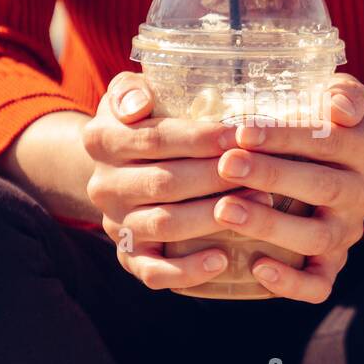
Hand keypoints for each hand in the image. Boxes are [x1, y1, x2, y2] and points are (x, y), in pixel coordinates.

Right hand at [82, 72, 257, 290]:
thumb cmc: (143, 123)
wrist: (117, 169)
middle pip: (165, 182)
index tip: (240, 135)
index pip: (155, 138)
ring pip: (164, 225)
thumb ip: (132, 90)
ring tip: (258, 205)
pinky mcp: (129, 257)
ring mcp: (116, 224)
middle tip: (261, 171)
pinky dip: (188, 270)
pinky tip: (222, 260)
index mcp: (102, 139)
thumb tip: (138, 105)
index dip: (200, 138)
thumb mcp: (129, 94)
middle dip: (217, 177)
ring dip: (213, 217)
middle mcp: (103, 185)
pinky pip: (153, 273)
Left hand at [211, 75, 363, 302]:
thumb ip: (343, 93)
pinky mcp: (334, 264)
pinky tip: (256, 267)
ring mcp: (350, 232)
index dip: (287, 137)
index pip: (331, 140)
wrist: (354, 165)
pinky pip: (319, 285)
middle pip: (324, 188)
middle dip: (272, 176)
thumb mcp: (342, 96)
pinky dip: (290, 282)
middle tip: (226, 164)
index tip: (242, 130)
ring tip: (224, 209)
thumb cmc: (330, 122)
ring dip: (270, 225)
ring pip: (318, 237)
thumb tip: (338, 107)